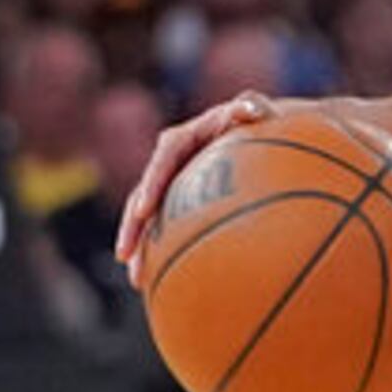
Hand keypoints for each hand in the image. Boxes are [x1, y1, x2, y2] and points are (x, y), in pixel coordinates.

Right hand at [116, 90, 277, 280]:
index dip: (151, 183)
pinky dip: (166, 252)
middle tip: (125, 254)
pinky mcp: (182, 203)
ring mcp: (175, 184)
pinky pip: (169, 229)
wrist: (265, 137)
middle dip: (133, 226)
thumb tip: (252, 109)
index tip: (143, 211)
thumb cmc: (265, 123)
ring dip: (142, 247)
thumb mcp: (258, 113)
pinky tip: (167, 283)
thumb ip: (253, 109)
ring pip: (151, 218)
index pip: (163, 158)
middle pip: (145, 195)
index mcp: (185, 139)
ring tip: (138, 280)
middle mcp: (172, 163)